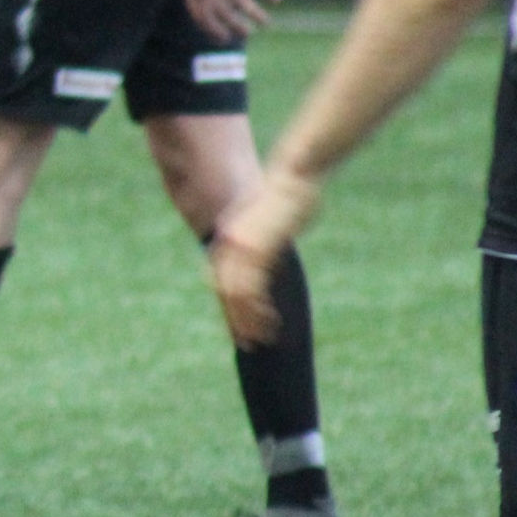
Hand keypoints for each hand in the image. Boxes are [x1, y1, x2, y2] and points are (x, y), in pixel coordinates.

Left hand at [208, 167, 318, 349]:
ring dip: (246, 321)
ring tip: (258, 341)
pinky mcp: (256, 249)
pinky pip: (251, 288)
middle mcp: (229, 243)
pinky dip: (257, 310)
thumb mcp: (272, 223)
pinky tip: (269, 325)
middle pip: (225, 291)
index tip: (237, 325)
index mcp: (230, 236)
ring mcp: (241, 246)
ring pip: (235, 295)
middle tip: (244, 343)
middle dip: (234, 319)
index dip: (229, 304)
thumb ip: (266, 241)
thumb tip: (272, 256)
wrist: (294, 174)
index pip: (222, 279)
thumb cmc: (290, 195)